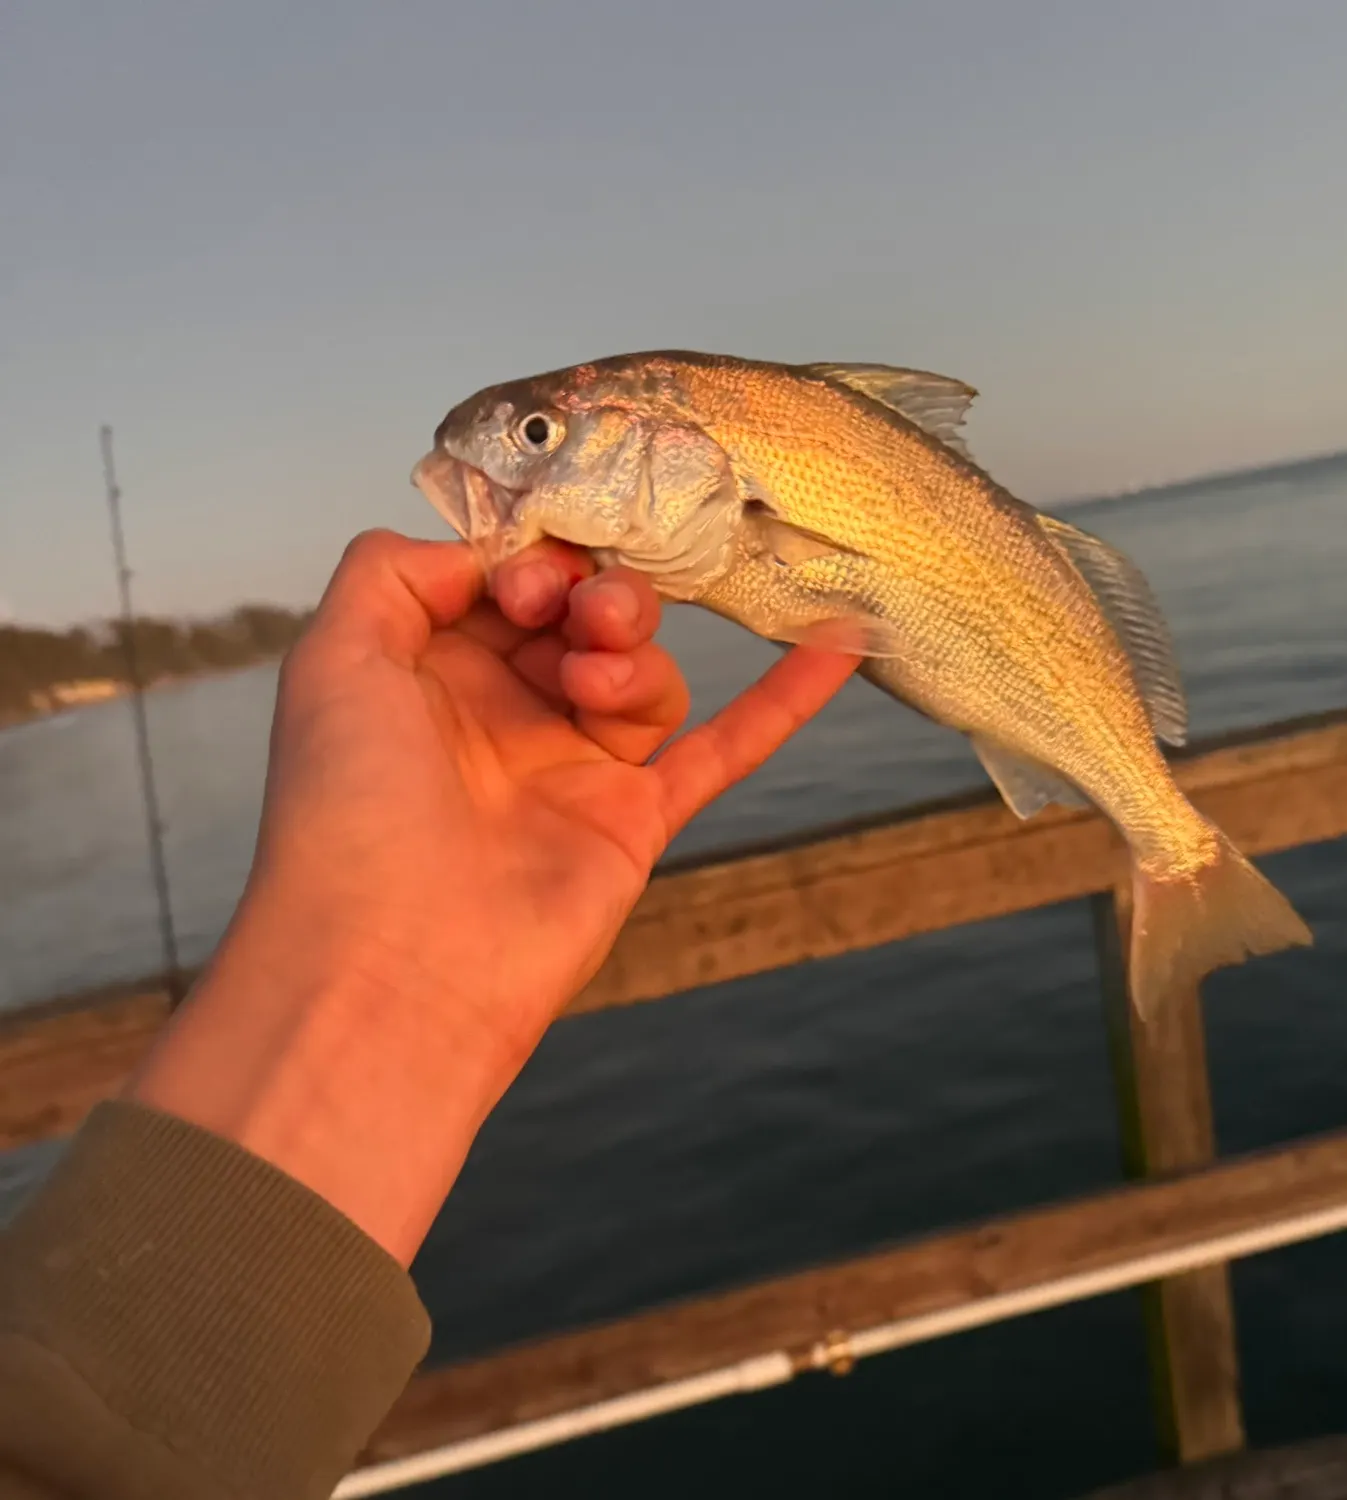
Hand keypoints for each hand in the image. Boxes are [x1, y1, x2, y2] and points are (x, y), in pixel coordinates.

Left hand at [130, 530, 857, 1260]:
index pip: (506, 585)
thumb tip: (485, 555)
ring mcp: (575, 769)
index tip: (527, 580)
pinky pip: (722, 749)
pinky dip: (783, 701)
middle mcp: (504, 718)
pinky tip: (836, 642)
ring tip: (595, 679)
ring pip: (643, 674)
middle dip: (588, 596)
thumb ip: (392, 574)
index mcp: (432, 677)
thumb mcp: (334, 661)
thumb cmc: (348, 812)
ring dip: (632, 652)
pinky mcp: (636, 819)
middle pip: (580, 619)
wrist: (396, 964)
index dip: (527, 564)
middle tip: (581, 615)